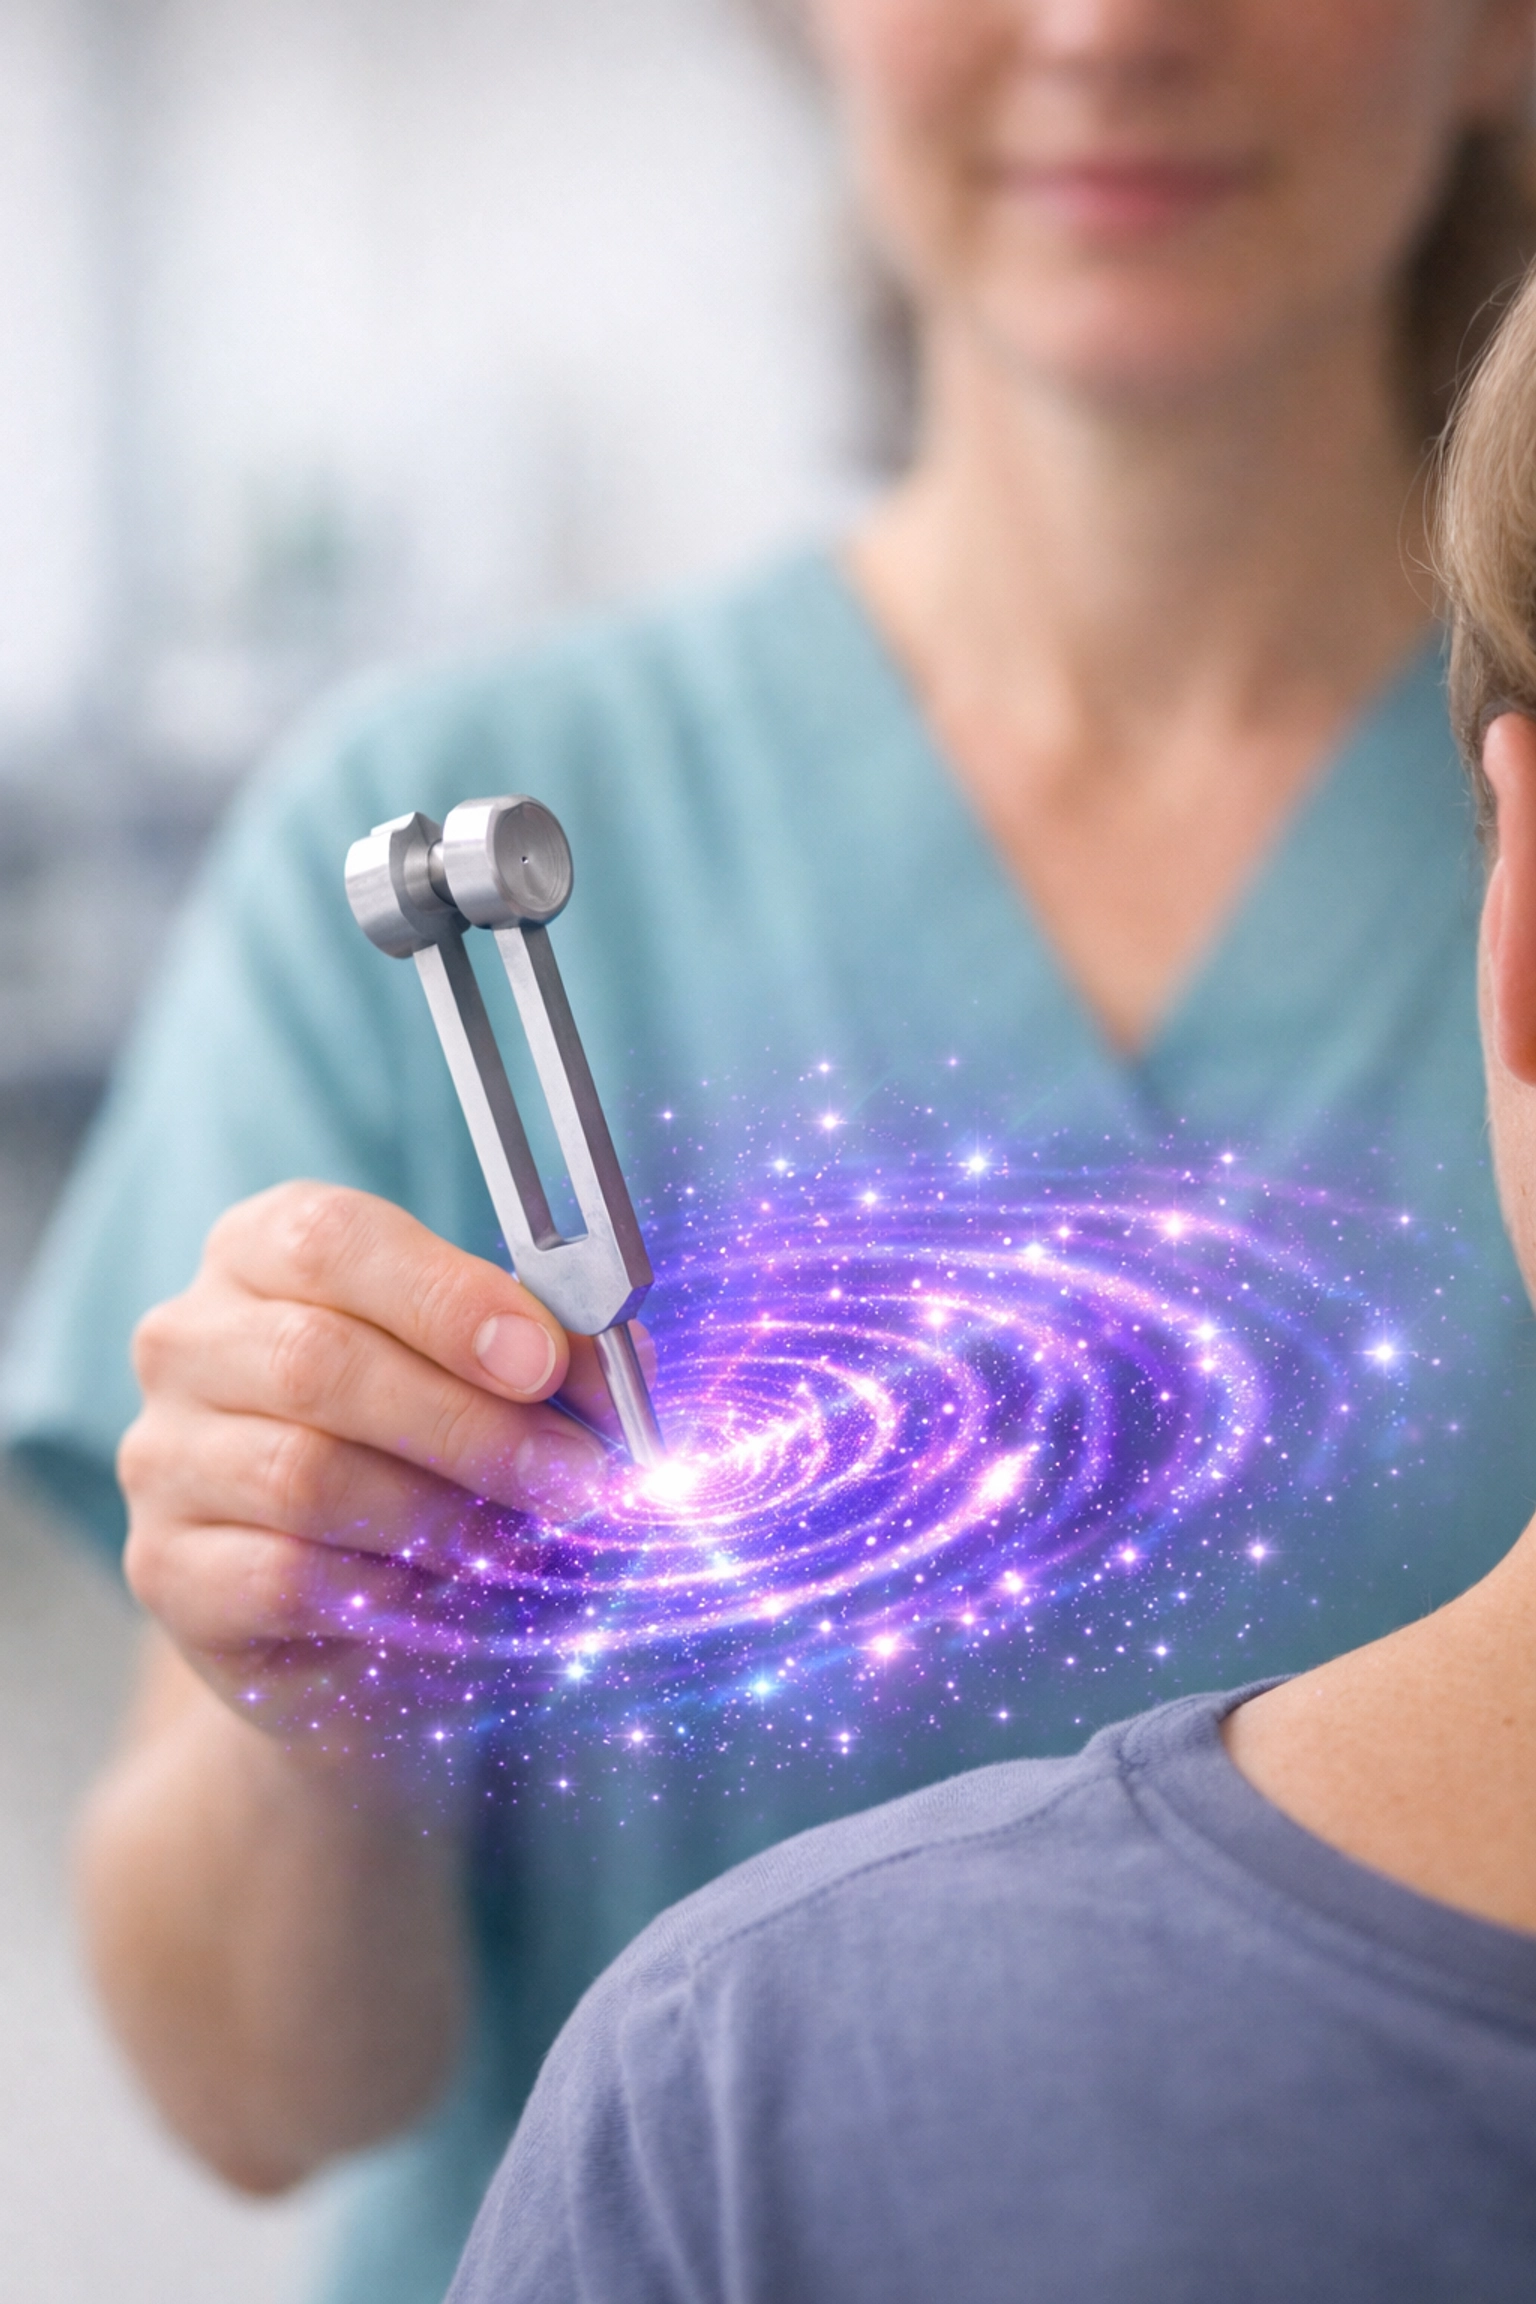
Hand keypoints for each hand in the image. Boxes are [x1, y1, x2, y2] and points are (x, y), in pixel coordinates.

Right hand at [119, 1182, 617, 1774]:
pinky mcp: (165, 1567)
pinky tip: (437, 1596)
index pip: (331, 1240)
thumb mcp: (498, 1387)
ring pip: (303, 1473)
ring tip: (518, 1544)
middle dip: (472, 1425)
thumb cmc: (433, 1461)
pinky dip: (385, 1590)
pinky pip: (284, 1574)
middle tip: (572, 1477)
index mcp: (266, 1250)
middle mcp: (191, 1337)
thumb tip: (620, 1364)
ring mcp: (161, 1454)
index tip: (542, 1362)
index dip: (446, 1298)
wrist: (355, 1621)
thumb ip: (553, 1356)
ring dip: (440, 1515)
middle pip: (319, 1360)